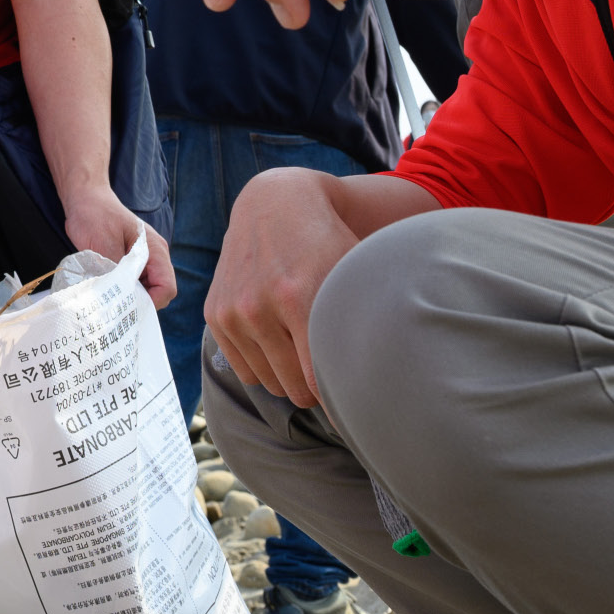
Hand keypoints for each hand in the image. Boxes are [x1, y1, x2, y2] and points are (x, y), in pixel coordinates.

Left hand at [62, 193, 175, 306]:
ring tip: (109, 301)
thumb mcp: (103, 244)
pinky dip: (123, 290)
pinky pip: (134, 283)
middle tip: (115, 309)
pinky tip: (107, 292)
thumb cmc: (95, 215)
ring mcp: (144, 259)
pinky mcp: (131, 262)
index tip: (127, 308)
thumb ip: (115, 271)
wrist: (85, 199)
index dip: (151, 303)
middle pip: (159, 291)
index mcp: (155, 250)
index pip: (166, 287)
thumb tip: (116, 298)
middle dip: (139, 302)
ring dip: (130, 297)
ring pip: (146, 289)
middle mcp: (154, 256)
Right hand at [201, 167, 365, 406]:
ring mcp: (232, 311)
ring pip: (269, 383)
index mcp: (298, 297)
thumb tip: (398, 370)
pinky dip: (265, 366)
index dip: (343, 402)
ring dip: (290, 377)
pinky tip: (281, 342)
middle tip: (335, 370)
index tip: (359, 408)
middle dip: (318, 389)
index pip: (320, 382)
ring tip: (308, 350)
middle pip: (295, 389)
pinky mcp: (215, 314)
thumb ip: (369, 322)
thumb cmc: (328, 241)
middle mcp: (257, 307)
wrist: (276, 204)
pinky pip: (244, 371)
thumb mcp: (356, 273)